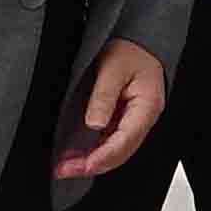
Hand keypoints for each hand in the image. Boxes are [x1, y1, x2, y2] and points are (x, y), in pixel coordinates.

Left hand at [65, 39, 168, 180]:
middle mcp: (143, 119)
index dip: (102, 157)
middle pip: (120, 153)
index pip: (125, 141)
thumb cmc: (130, 49)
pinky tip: (77, 155)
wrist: (138, 40)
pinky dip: (94, 151)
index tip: (81, 165)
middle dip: (92, 165)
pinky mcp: (124, 120)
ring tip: (65, 166)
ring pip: (115, 151)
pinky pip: (111, 142)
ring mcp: (134, 121)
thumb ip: (104, 96)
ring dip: (91, 161)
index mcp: (146, 107)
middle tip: (64, 170)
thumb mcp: (113, 67)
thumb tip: (94, 125)